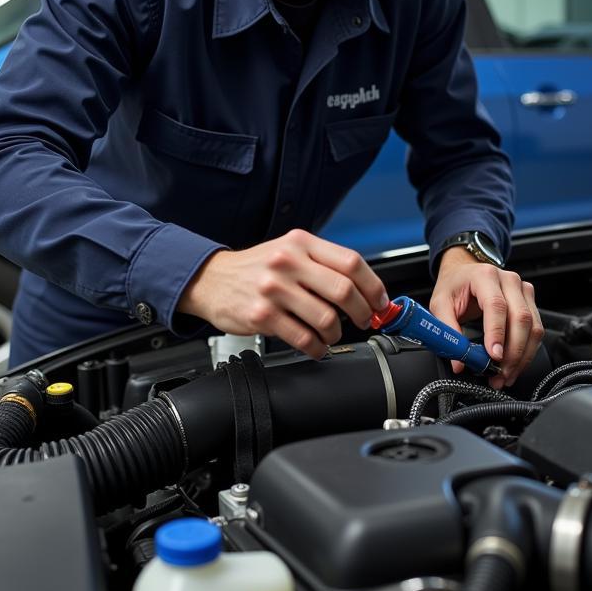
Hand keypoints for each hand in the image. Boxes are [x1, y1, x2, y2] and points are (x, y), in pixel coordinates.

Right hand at [177, 228, 388, 358]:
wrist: (211, 279)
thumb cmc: (257, 268)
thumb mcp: (289, 250)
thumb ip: (323, 264)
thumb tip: (365, 289)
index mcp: (301, 243)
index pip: (351, 262)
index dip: (373, 286)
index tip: (380, 301)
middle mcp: (288, 262)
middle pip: (343, 291)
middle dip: (362, 312)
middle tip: (363, 320)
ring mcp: (274, 289)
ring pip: (326, 318)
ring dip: (337, 333)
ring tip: (332, 334)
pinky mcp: (262, 315)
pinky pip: (303, 338)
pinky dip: (317, 348)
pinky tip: (316, 346)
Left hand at [429, 247, 542, 388]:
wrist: (464, 272)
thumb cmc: (454, 286)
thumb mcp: (440, 304)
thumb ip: (448, 332)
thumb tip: (458, 361)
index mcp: (484, 276)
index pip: (496, 305)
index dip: (497, 333)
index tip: (494, 356)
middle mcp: (508, 280)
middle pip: (521, 318)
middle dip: (513, 352)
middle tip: (500, 374)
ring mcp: (523, 290)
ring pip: (533, 327)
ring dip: (522, 356)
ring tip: (506, 375)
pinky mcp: (529, 301)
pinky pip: (536, 329)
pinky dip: (527, 351)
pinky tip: (515, 364)